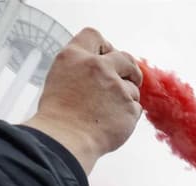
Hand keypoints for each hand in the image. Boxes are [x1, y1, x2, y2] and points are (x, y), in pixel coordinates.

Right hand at [22, 28, 141, 173]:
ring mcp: (115, 86)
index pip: (94, 36)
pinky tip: (111, 123)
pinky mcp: (129, 106)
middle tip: (129, 80)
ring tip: (105, 113)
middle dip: (130, 69)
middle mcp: (97, 66)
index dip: (105, 47)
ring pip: (132, 88)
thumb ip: (83, 68)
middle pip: (125, 57)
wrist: (65, 140)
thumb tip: (105, 66)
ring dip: (125, 99)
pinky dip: (128, 115)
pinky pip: (136, 107)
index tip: (108, 57)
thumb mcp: (62, 78)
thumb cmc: (59, 115)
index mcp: (74, 56)